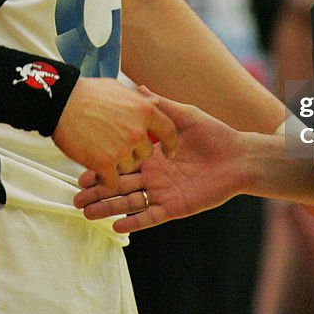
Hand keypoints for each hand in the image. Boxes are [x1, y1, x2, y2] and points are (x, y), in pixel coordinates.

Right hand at [52, 78, 176, 190]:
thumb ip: (140, 100)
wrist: (62, 102)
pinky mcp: (104, 164)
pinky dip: (106, 180)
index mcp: (145, 110)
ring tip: (102, 154)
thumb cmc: (88, 93)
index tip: (169, 151)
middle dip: (136, 153)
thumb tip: (152, 101)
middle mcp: (137, 131)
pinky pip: (113, 181)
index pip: (169, 131)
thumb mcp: (121, 89)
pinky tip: (99, 173)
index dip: (170, 143)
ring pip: (129, 167)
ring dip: (118, 164)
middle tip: (119, 148)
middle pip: (147, 153)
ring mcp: (122, 149)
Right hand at [74, 95, 246, 231]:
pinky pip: (151, 216)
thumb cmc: (214, 134)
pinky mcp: (175, 207)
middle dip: (97, 191)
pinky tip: (116, 226)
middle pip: (119, 185)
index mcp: (153, 155)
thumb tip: (139, 88)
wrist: (239, 157)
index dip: (101, 167)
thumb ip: (161, 106)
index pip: (121, 162)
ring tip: (86, 214)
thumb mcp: (184, 115)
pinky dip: (135, 222)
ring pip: (130, 202)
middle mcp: (154, 175)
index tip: (81, 170)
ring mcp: (163, 192)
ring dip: (108, 208)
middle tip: (75, 197)